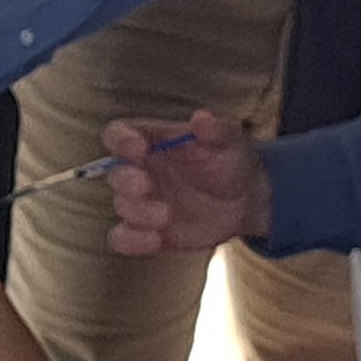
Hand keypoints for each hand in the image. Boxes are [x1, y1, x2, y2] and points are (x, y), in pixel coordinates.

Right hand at [104, 111, 268, 255]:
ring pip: (121, 207)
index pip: (118, 134)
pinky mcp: (147, 231)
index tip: (139, 149)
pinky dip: (132, 241)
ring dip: (138, 212)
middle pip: (115, 173)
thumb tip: (202, 118)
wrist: (245, 199)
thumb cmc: (230, 160)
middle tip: (147, 186)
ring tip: (166, 216)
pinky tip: (156, 240)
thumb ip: (215, 130)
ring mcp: (142, 203)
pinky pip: (124, 239)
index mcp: (150, 141)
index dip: (120, 140)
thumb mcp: (229, 140)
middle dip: (126, 181)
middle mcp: (139, 170)